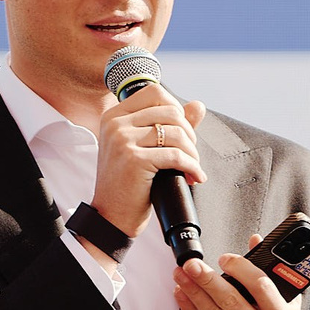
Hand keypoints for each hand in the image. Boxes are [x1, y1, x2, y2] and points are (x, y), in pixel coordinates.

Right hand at [89, 83, 206, 237]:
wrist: (111, 217)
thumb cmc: (127, 184)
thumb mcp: (144, 148)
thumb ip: (170, 124)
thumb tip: (198, 105)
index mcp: (114, 116)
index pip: (155, 92)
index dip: (176, 108)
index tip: (181, 131)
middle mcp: (115, 124)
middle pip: (170, 111)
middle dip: (189, 133)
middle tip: (189, 154)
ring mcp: (122, 140)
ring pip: (176, 133)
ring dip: (192, 153)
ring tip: (192, 168)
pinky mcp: (134, 160)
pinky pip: (176, 156)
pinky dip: (192, 166)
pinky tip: (193, 176)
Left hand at [173, 233, 302, 309]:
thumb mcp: (287, 308)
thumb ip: (272, 273)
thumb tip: (255, 240)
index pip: (261, 287)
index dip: (241, 269)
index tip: (226, 259)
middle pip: (231, 301)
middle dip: (207, 279)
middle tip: (192, 264)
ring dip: (194, 292)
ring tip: (181, 275)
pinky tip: (181, 296)